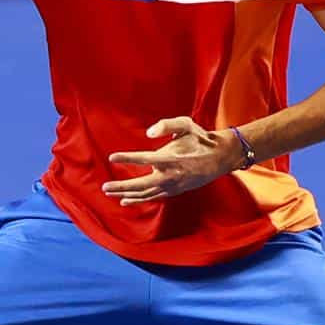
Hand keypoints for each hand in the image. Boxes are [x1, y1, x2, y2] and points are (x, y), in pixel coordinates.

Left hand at [102, 117, 242, 205]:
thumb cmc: (199, 139)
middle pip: (141, 184)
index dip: (127, 158)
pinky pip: (153, 197)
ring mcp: (172, 185)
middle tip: (105, 187)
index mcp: (171, 157)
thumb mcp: (186, 125)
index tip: (111, 157)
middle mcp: (170, 175)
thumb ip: (167, 124)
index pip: (145, 159)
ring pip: (145, 194)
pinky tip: (125, 201)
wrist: (219, 158)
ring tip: (109, 192)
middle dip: (122, 187)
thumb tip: (148, 133)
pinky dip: (138, 200)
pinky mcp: (174, 191)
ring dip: (127, 194)